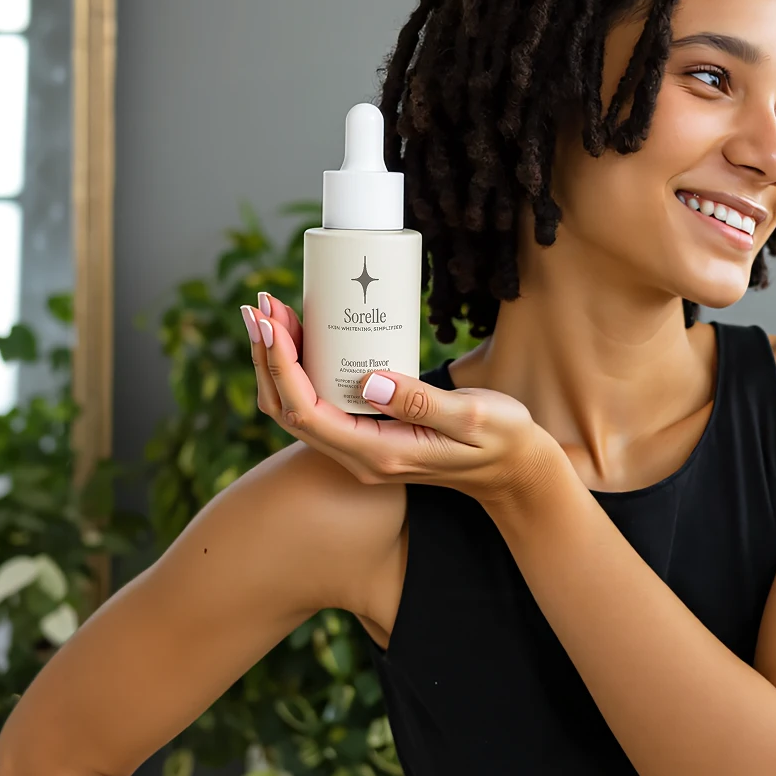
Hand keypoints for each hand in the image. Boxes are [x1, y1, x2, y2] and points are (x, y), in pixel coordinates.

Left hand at [240, 292, 558, 507]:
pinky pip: (317, 406)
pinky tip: (301, 339)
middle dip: (267, 356)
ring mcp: (361, 450)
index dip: (281, 365)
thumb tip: (369, 381)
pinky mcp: (367, 436)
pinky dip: (298, 371)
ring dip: (276, 362)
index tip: (272, 322)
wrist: (514, 469)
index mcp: (380, 454)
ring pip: (296, 410)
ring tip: (271, 314)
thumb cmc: (501, 439)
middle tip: (261, 306)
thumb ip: (422, 402)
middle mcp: (361, 458)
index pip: (307, 412)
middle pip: (288, 411)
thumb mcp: (472, 416)